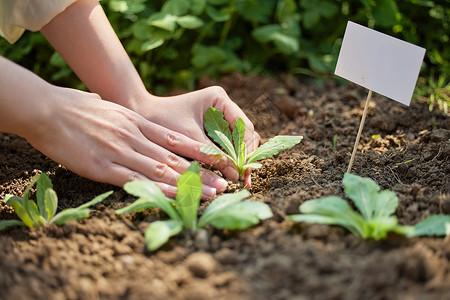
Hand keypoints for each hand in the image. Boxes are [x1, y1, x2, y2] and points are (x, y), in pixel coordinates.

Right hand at [24, 86, 228, 198]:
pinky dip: (158, 190)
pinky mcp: (103, 167)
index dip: (199, 152)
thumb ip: (126, 117)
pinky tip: (175, 198)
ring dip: (189, 184)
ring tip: (211, 194)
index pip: (175, 139)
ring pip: (162, 170)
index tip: (218, 161)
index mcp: (137, 122)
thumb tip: (135, 119)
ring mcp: (120, 152)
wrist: (47, 109)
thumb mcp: (110, 107)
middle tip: (224, 184)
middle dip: (202, 173)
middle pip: (175, 158)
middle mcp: (134, 137)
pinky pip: (136, 181)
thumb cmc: (75, 107)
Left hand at [132, 86, 259, 186]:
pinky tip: (228, 172)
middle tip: (244, 179)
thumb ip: (214, 154)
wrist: (141, 117)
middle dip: (244, 156)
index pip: (244, 127)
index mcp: (219, 99)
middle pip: (244, 134)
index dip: (247, 150)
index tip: (245, 170)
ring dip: (238, 158)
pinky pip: (226, 144)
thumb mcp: (190, 139)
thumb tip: (236, 174)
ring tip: (238, 179)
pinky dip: (227, 158)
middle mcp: (222, 106)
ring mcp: (219, 117)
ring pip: (237, 140)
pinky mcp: (212, 128)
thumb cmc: (162, 122)